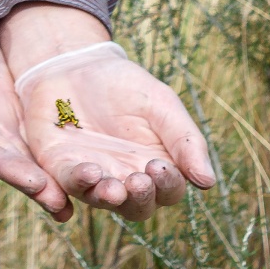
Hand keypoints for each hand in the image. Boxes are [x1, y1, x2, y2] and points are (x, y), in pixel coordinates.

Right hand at [0, 0, 70, 218]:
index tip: (32, 181)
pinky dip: (50, 151)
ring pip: (21, 156)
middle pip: (4, 163)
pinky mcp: (6, 108)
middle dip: (33, 184)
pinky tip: (75, 165)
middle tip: (61, 205)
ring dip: (45, 178)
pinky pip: (30, 132)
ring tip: (73, 203)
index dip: (5, 168)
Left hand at [16, 51, 216, 220]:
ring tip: (112, 186)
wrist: (79, 62)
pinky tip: (88, 172)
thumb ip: (184, 141)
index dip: (167, 185)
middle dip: (139, 198)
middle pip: (138, 206)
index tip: (159, 166)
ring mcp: (94, 176)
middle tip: (139, 179)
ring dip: (107, 197)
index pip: (169, 191)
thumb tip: (208, 182)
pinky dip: (77, 184)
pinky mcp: (62, 165)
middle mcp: (125, 178)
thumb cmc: (126, 85)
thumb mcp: (161, 104)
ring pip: (102, 200)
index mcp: (155, 166)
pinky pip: (69, 183)